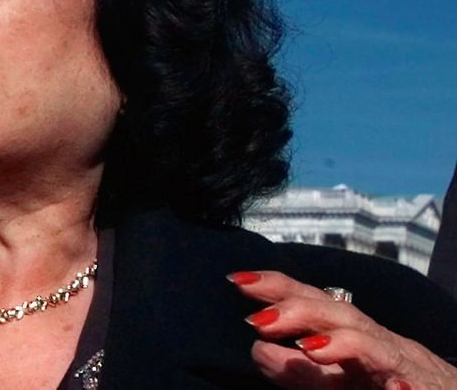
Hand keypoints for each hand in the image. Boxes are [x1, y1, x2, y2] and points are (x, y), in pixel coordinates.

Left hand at [229, 270, 456, 389]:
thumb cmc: (382, 382)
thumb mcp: (335, 379)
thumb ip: (296, 370)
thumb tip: (256, 350)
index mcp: (348, 333)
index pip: (310, 301)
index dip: (276, 287)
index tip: (236, 279)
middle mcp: (374, 341)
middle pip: (339, 315)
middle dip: (300, 311)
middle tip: (259, 319)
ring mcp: (400, 365)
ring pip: (375, 347)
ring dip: (344, 344)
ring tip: (310, 348)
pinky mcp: (423, 389)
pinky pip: (412, 386)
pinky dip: (403, 387)